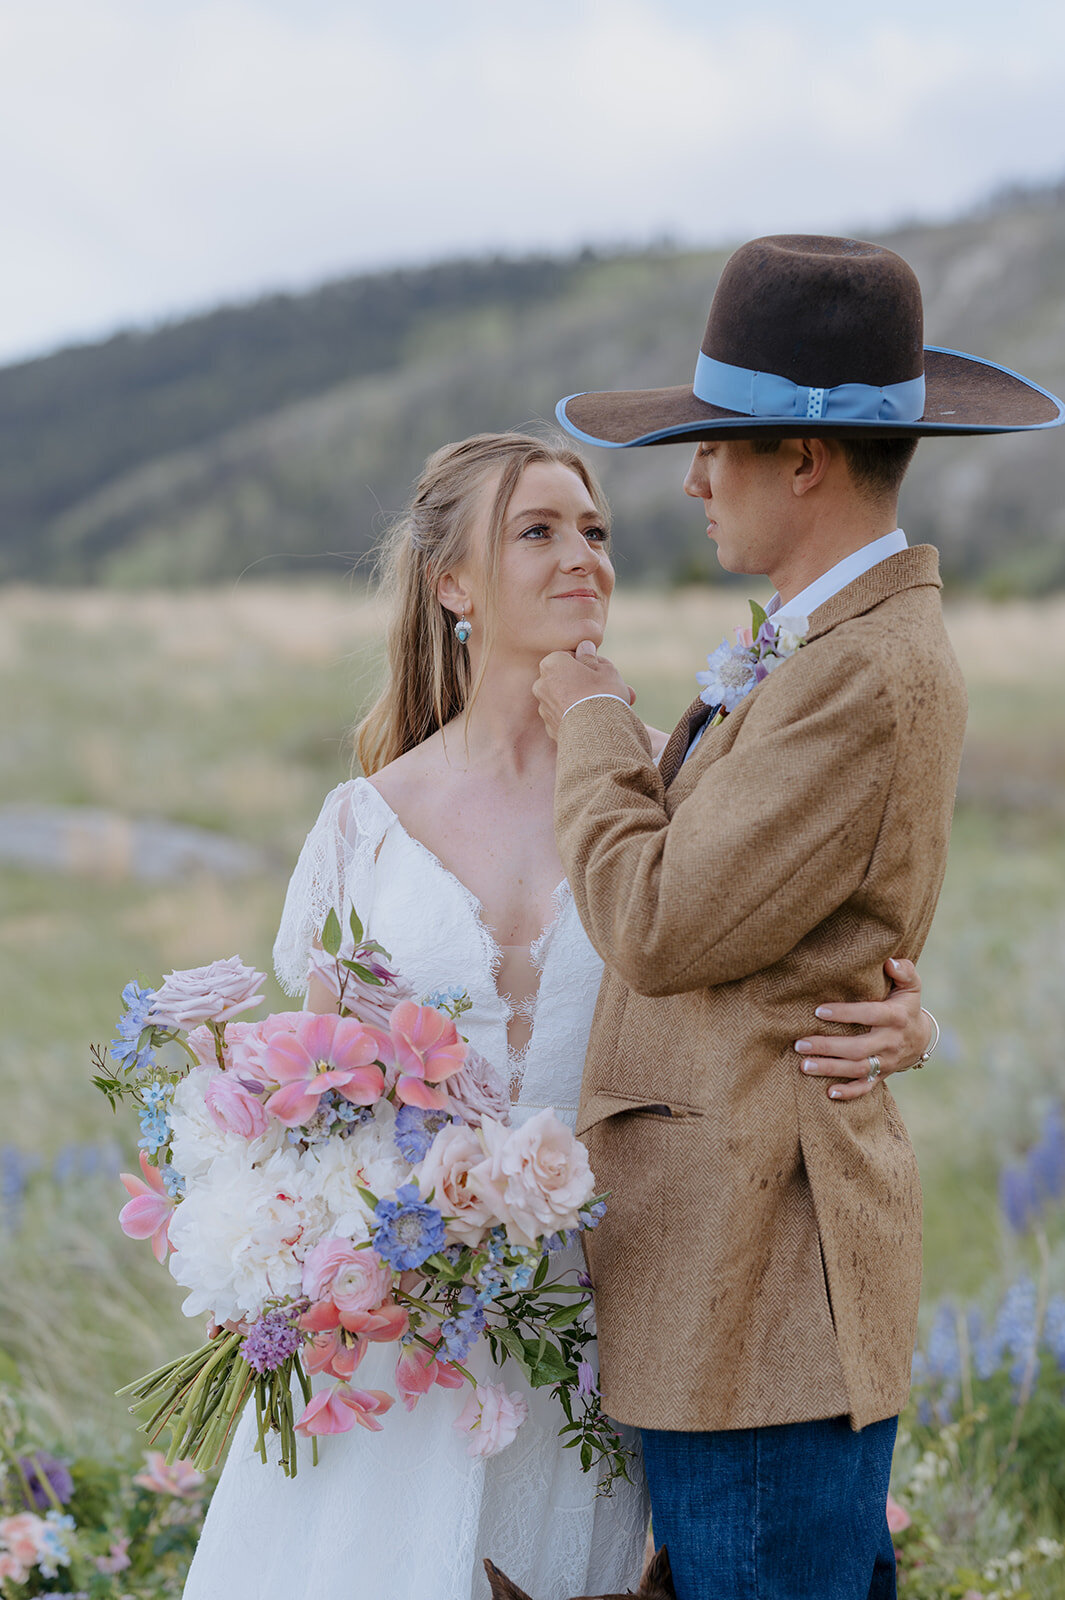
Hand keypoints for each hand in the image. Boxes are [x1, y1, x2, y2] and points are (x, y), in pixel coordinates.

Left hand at [533, 639, 634, 740]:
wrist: (596, 735)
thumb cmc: (602, 695)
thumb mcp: (605, 669)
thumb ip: (591, 657)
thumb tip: (584, 647)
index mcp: (551, 664)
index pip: (569, 656)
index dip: (588, 662)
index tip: (602, 671)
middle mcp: (541, 684)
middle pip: (567, 678)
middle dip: (586, 682)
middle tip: (611, 689)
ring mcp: (544, 708)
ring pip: (567, 698)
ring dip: (584, 700)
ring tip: (609, 707)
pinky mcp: (550, 727)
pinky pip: (566, 716)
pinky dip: (579, 717)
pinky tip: (597, 722)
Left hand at [794, 956, 928, 1100]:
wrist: (920, 1037)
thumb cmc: (906, 1005)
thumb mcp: (911, 986)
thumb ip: (904, 971)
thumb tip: (890, 961)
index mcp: (896, 1017)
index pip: (870, 1015)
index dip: (846, 1013)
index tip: (818, 1011)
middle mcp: (891, 1042)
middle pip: (858, 1048)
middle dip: (828, 1047)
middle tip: (800, 1043)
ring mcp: (887, 1062)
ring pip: (858, 1069)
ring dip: (830, 1069)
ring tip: (803, 1065)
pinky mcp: (882, 1076)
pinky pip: (866, 1088)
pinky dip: (849, 1093)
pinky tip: (829, 1093)